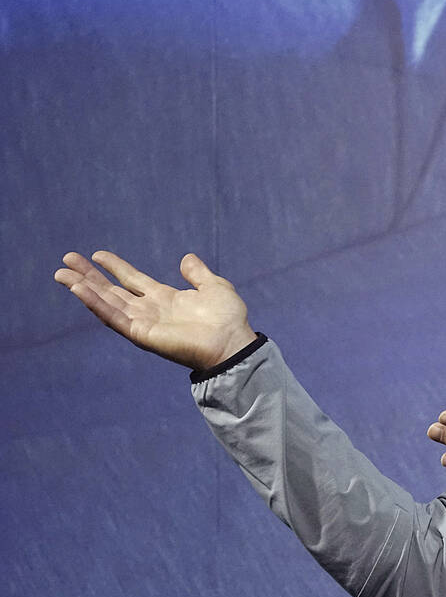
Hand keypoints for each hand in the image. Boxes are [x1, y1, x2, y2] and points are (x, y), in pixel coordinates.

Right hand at [54, 250, 256, 370]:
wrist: (233, 342)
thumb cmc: (228, 319)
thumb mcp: (214, 286)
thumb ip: (198, 273)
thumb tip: (186, 258)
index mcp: (165, 298)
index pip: (133, 280)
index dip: (116, 267)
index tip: (97, 254)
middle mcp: (150, 310)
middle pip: (112, 291)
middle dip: (89, 277)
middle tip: (66, 260)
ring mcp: (144, 322)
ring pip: (107, 303)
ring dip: (84, 289)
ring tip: (62, 274)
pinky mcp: (141, 334)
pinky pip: (114, 318)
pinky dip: (96, 305)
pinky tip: (80, 290)